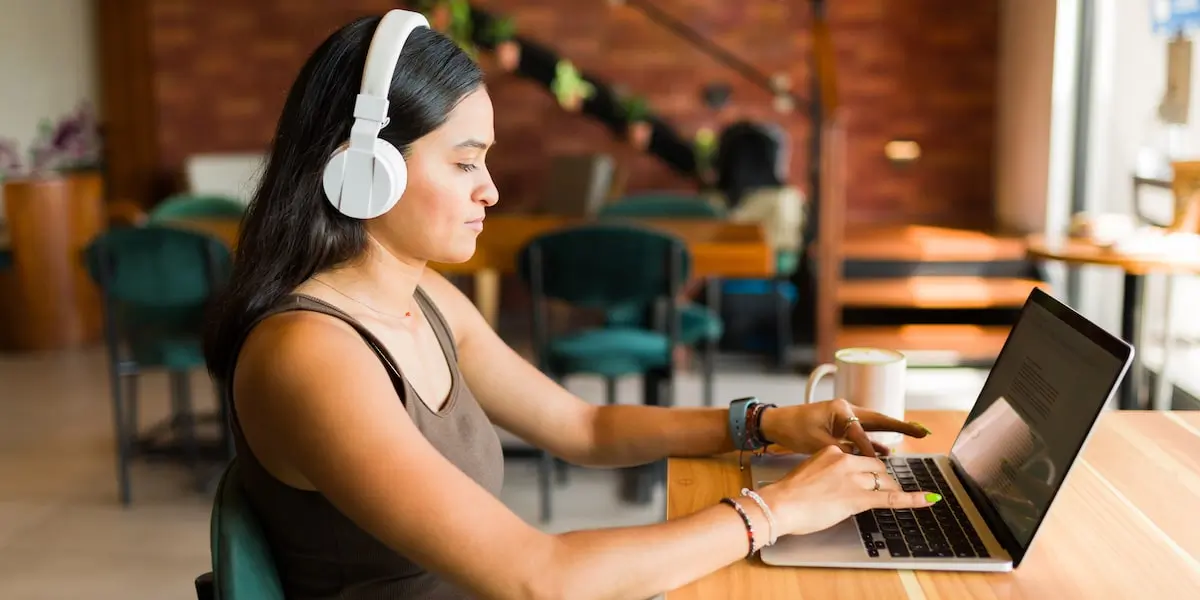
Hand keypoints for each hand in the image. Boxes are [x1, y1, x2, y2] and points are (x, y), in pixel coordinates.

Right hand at [758, 445, 940, 536]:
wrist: (780, 505)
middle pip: (876, 467)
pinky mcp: (858, 497)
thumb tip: (837, 485)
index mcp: (831, 451)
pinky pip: (891, 498)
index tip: (869, 476)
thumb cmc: (788, 495)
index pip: (858, 458)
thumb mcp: (809, 474)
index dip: (866, 470)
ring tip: (898, 498)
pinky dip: (913, 499)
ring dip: (890, 491)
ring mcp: (853, 478)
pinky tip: (928, 499)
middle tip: (884, 491)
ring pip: (883, 482)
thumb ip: (827, 474)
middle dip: (883, 480)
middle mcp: (845, 460)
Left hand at [760, 399, 932, 457]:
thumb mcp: (818, 443)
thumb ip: (841, 451)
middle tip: (923, 431)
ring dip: (890, 433)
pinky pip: (861, 434)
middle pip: (878, 420)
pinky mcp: (839, 425)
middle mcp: (845, 410)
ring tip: (916, 434)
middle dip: (901, 426)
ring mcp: (843, 417)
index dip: (870, 449)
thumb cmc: (793, 430)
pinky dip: (872, 442)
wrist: (775, 424)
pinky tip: (884, 451)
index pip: (862, 432)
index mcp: (840, 410)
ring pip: (872, 426)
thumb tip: (861, 461)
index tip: (880, 462)